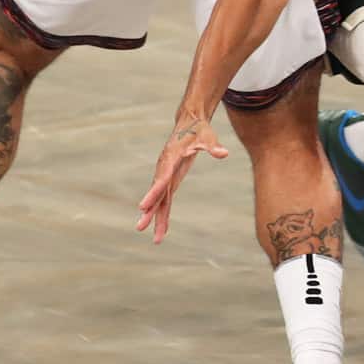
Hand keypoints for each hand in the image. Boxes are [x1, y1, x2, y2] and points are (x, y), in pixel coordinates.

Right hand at [138, 114, 228, 243]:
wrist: (189, 124)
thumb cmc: (198, 130)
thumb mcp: (207, 136)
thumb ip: (213, 146)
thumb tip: (223, 153)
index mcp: (170, 159)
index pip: (161, 179)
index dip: (152, 193)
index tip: (143, 207)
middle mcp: (164, 169)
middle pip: (156, 193)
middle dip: (149, 211)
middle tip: (140, 228)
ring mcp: (166, 175)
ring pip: (159, 200)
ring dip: (156, 218)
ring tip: (156, 239)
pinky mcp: (170, 179)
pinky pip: (165, 199)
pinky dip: (163, 213)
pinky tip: (162, 228)